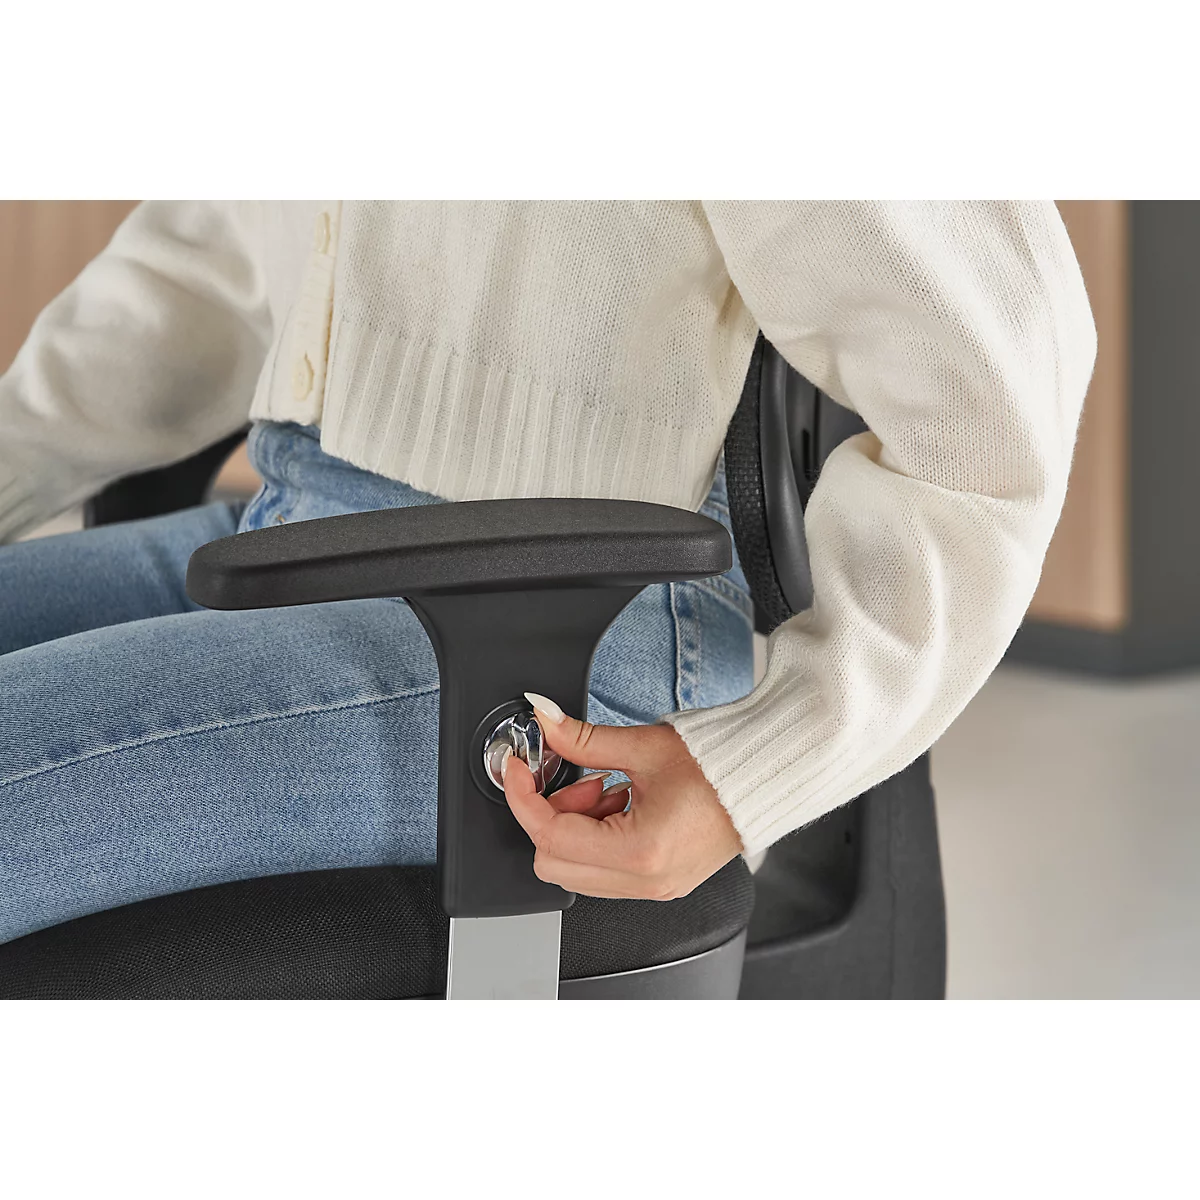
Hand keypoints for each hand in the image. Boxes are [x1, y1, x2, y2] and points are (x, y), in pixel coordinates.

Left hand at [500, 691, 743, 899]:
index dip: (523, 798)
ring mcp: (652, 888)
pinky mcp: (659, 883)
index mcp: (640, 851)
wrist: (764, 778)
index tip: (516, 770)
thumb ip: (582, 739)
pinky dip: (595, 838)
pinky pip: (603, 872)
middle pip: (554, 863)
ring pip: (576, 871)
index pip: (551, 835)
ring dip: (574, 828)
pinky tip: (619, 804)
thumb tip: (546, 720)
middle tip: (574, 779)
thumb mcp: (642, 746)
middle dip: (550, 816)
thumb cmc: (719, 766)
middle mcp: (645, 881)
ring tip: (605, 787)